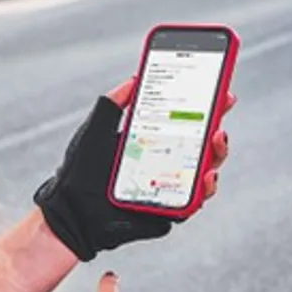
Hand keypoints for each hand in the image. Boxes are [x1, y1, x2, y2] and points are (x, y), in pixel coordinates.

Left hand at [34, 77, 234, 260]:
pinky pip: (191, 203)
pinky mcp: (165, 212)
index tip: (220, 90)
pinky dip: (202, 191)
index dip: (205, 108)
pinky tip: (205, 177)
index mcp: (149, 143)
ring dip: (217, 156)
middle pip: (201, 147)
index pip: (184, 123)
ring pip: (203, 173)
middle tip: (222, 111)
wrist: (69, 212)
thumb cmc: (79, 172)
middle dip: (218, 127)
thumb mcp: (95, 129)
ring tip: (216, 140)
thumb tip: (134, 79)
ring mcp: (166, 188)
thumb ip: (113, 104)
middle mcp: (162, 165)